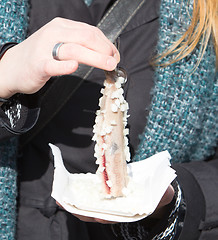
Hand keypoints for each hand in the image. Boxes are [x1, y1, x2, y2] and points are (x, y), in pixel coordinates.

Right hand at [0, 17, 119, 97]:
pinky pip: (53, 65)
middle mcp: (54, 33)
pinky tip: (74, 66)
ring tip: (108, 65)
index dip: (107, 44)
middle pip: (85, 37)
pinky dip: (65, 66)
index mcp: (62, 26)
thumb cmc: (41, 56)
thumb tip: (104, 53)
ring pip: (74, 49)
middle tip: (114, 61)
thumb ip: (80, 45)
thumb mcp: (61, 43)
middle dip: (104, 49)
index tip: (115, 56)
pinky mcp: (38, 65)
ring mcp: (45, 49)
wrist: (13, 67)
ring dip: (95, 57)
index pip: (90, 31)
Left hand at [57, 184, 173, 223]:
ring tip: (61, 194)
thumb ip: (162, 193)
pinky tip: (70, 186)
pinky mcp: (104, 194)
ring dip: (74, 202)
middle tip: (63, 201)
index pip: (111, 217)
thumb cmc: (156, 195)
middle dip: (78, 209)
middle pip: (93, 213)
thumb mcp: (162, 193)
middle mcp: (114, 211)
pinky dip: (79, 193)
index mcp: (126, 212)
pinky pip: (89, 195)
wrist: (153, 193)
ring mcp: (107, 203)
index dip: (99, 215)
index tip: (89, 212)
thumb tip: (166, 190)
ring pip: (88, 206)